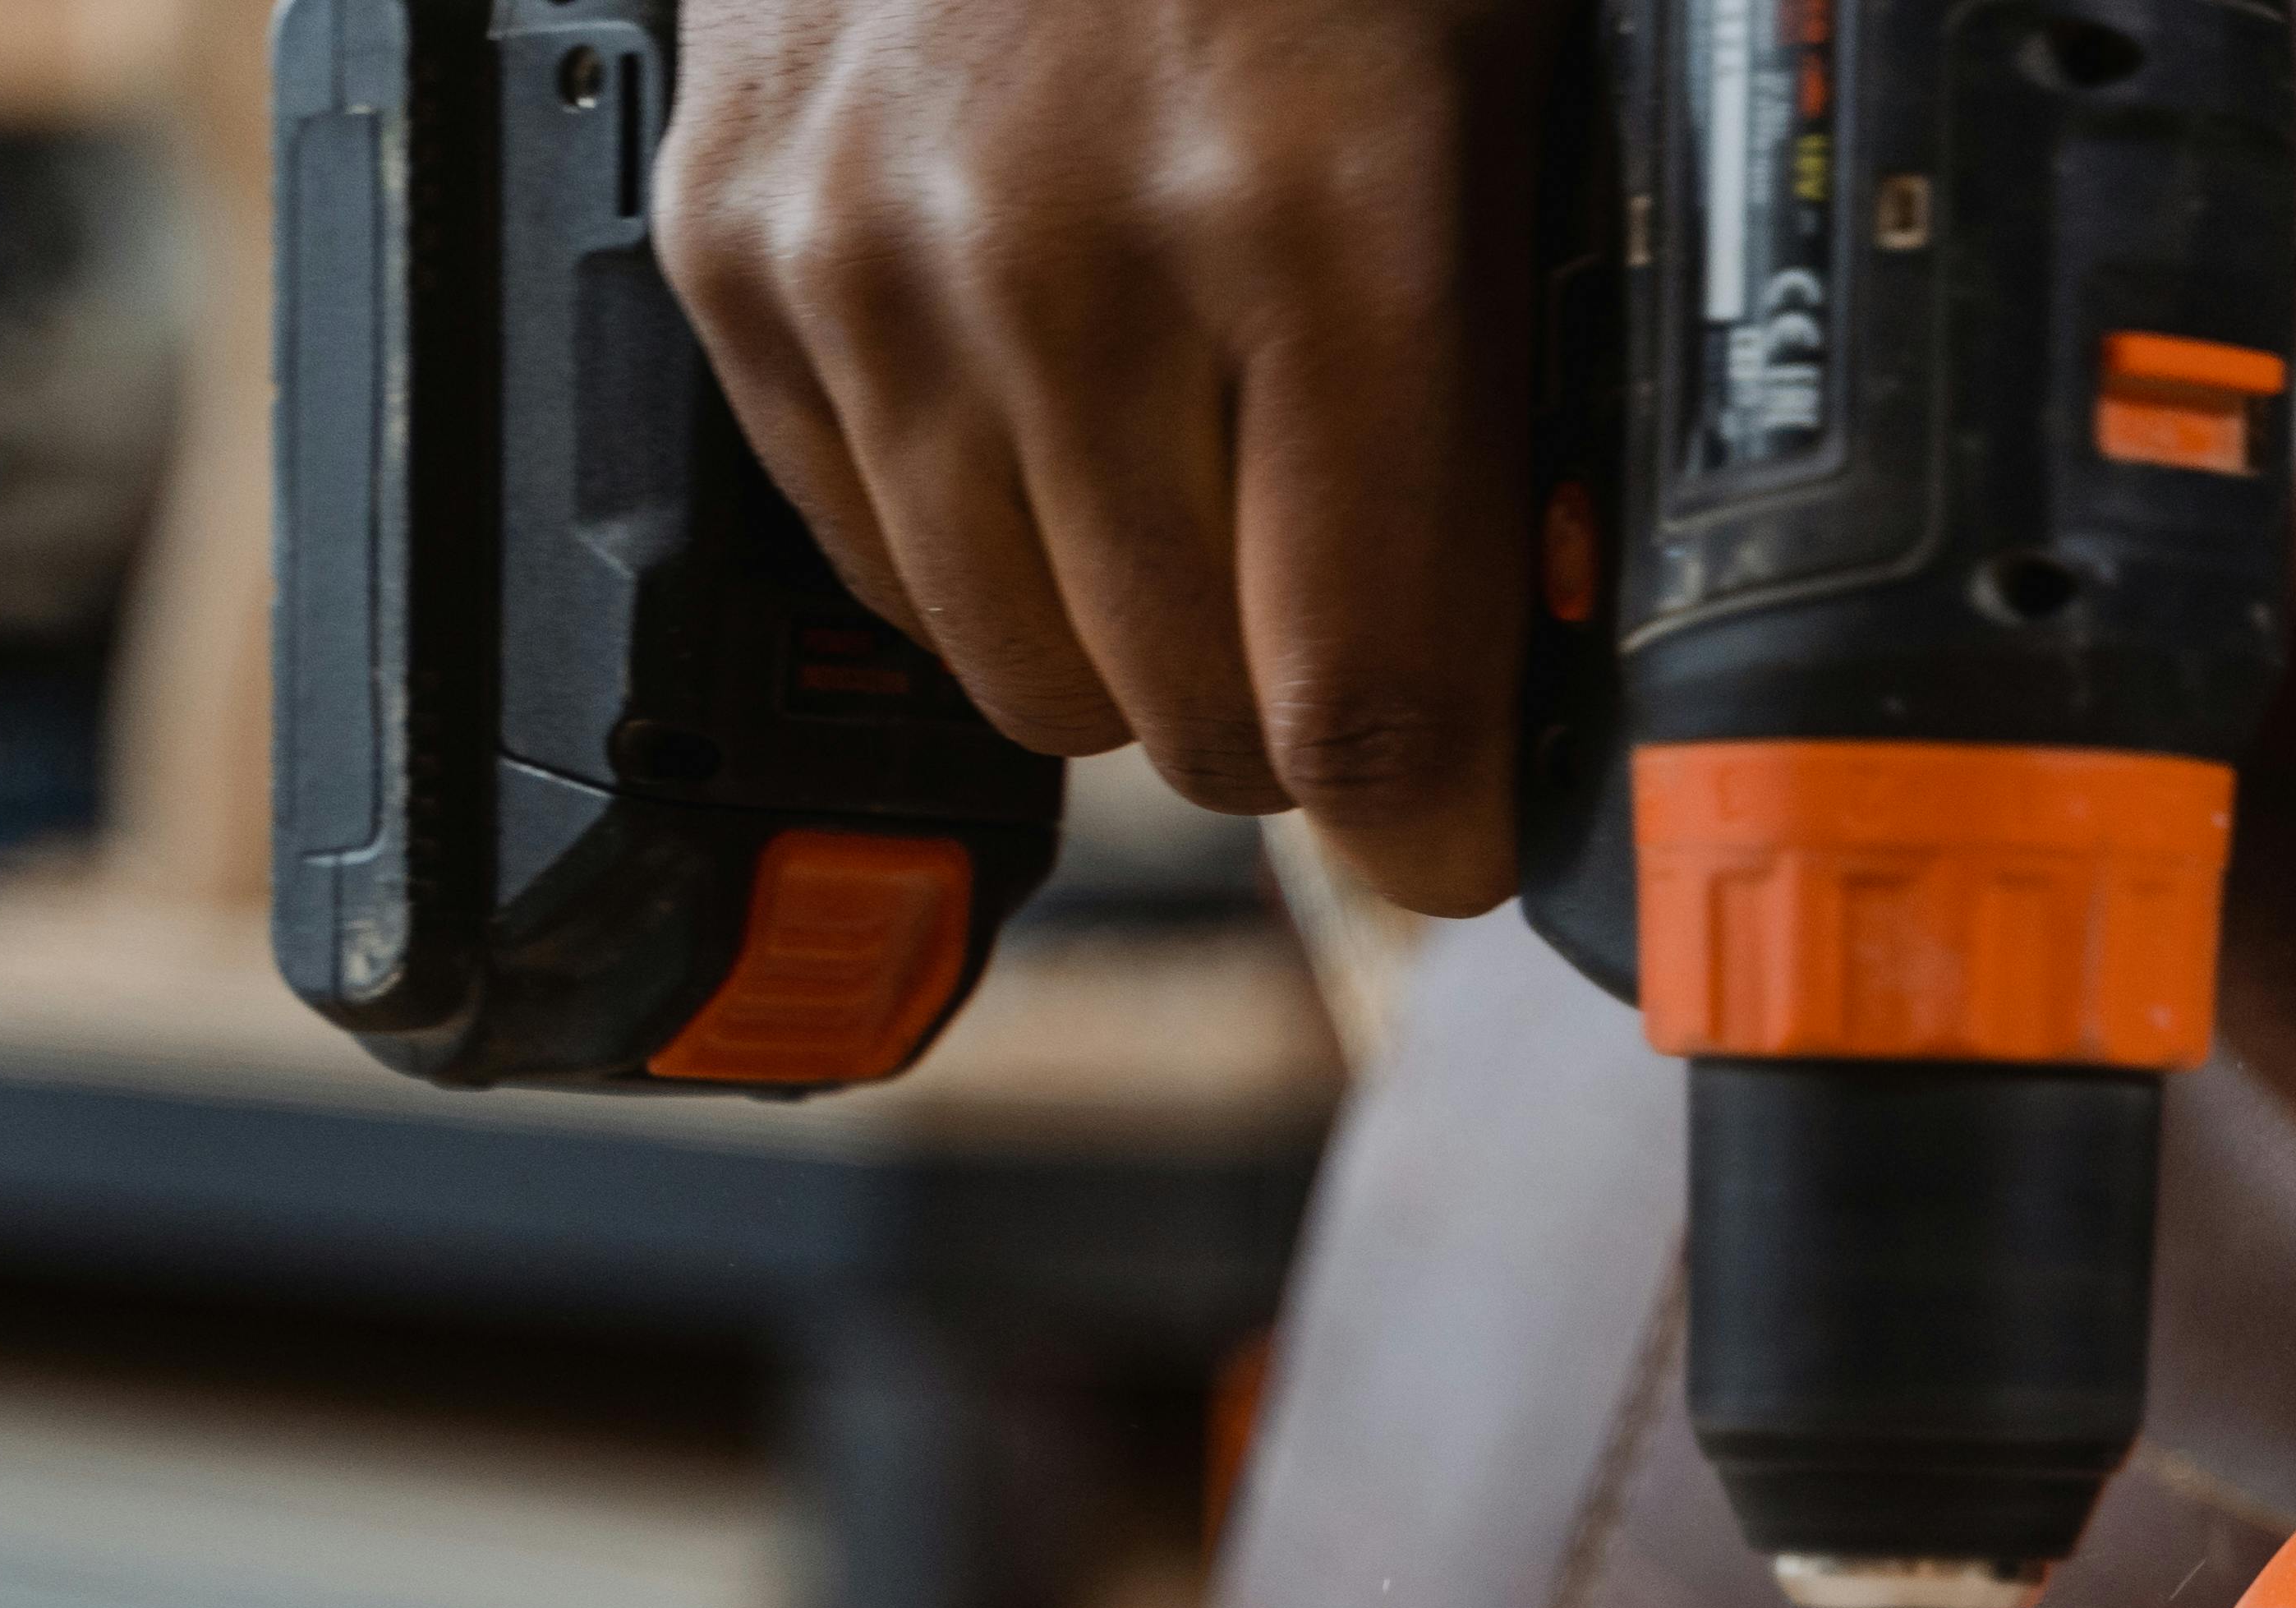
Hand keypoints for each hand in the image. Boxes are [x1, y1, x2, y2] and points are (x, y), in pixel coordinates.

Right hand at [661, 0, 1550, 907]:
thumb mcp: (1512, 86)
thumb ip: (1533, 375)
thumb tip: (1563, 634)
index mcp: (1320, 224)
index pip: (1362, 704)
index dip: (1432, 823)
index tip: (1459, 832)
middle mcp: (1072, 261)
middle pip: (1195, 730)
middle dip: (1295, 715)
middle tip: (1341, 617)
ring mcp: (874, 258)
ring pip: (1028, 680)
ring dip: (1130, 638)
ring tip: (1195, 495)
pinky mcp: (732, 245)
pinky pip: (875, 558)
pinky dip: (978, 536)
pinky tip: (1052, 411)